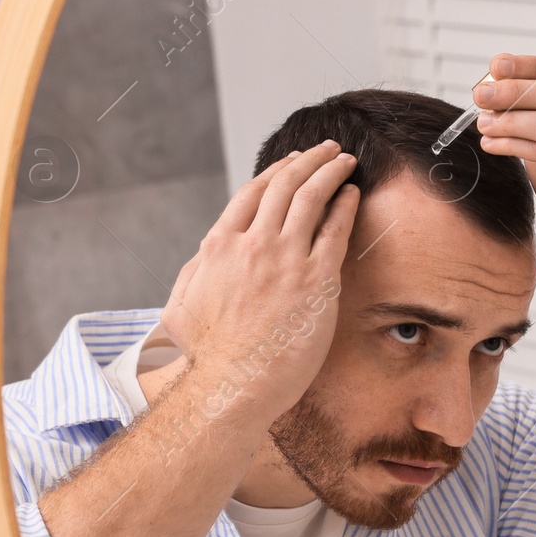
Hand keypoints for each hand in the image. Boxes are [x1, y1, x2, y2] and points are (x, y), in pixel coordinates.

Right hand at [161, 141, 358, 420]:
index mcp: (218, 247)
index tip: (292, 163)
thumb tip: (206, 257)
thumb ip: (196, 273)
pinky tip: (353, 195)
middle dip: (309, 161)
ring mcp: (285, 260)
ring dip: (331, 172)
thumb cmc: (204, 358)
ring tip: (345, 161)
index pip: (251, 195)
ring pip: (311, 198)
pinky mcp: (316, 281)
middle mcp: (252, 244)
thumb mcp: (182, 307)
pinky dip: (345, 206)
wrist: (228, 386)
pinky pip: (335, 230)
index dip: (276, 173)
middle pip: (284, 186)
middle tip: (327, 150)